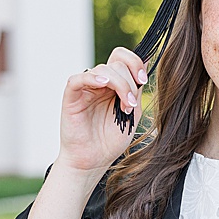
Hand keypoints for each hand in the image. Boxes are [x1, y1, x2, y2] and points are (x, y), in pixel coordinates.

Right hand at [58, 47, 148, 172]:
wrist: (93, 161)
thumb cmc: (110, 140)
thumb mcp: (133, 112)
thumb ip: (136, 89)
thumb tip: (148, 63)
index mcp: (113, 84)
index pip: (122, 58)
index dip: (135, 63)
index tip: (143, 80)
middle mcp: (99, 83)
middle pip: (116, 63)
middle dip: (129, 82)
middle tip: (131, 105)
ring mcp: (85, 88)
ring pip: (103, 69)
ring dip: (120, 85)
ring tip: (124, 108)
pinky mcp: (71, 96)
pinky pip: (78, 78)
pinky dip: (92, 77)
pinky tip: (104, 83)